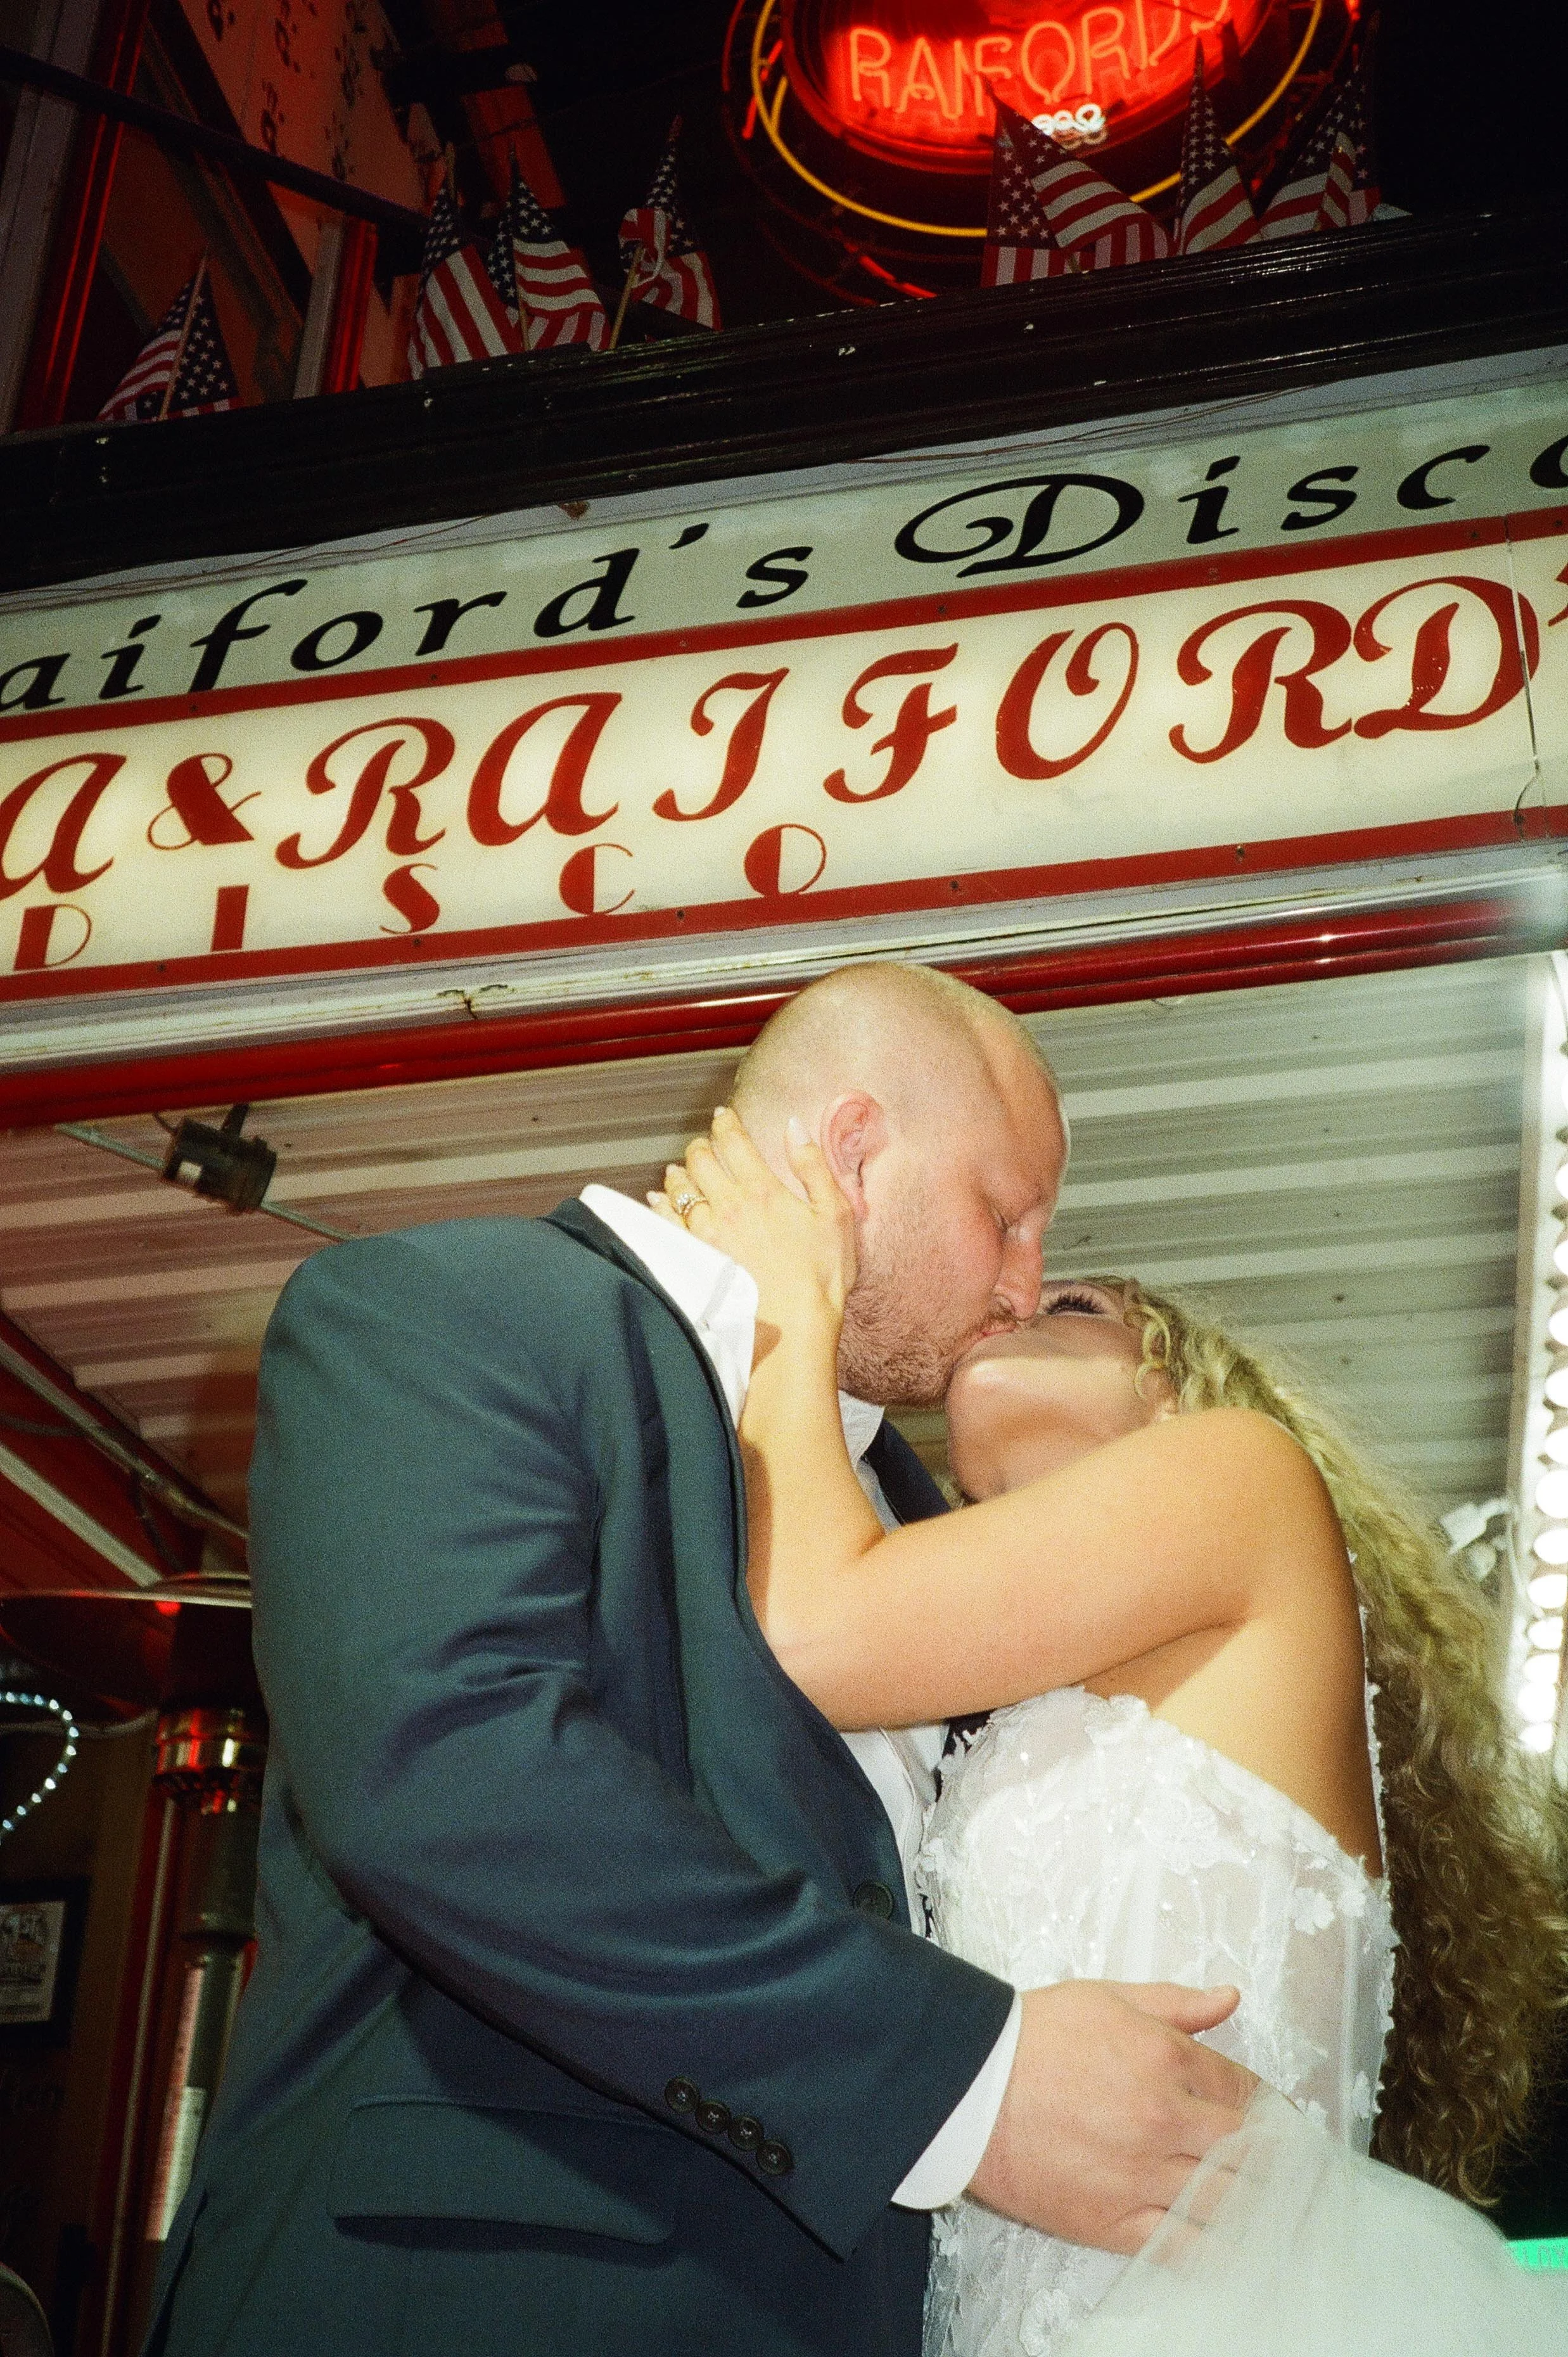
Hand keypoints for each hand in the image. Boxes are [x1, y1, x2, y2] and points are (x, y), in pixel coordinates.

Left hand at [652, 1108, 857, 1325]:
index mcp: (763, 1189)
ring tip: (680, 1169)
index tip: (724, 1116)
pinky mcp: (694, 1258)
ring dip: (679, 1173)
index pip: (734, 1141)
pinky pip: (666, 1222)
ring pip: (679, 1187)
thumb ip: (813, 1166)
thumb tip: (794, 1126)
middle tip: (704, 1144)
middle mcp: (728, 1205)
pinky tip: (658, 1200)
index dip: (726, 1122)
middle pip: (700, 1159)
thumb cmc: (821, 1274)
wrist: (794, 1326)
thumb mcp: (835, 1214)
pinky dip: (660, 1206)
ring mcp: (707, 1233)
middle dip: (700, 1145)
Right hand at [969, 1981, 1256, 2253]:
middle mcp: (1162, 2120)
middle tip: (1285, 2164)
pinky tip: (1228, 2241)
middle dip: (1273, 2157)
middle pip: (1246, 2150)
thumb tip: (1229, 1998)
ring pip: (1224, 2201)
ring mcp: (1141, 2176)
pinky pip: (1182, 2246)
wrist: (967, 2089)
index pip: (1244, 2090)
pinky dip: (1213, 2246)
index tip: (1277, 2116)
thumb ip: (1176, 2004)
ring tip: (1264, 2202)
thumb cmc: (1032, 2038)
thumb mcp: (1107, 1998)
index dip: (1269, 2105)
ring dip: (1254, 2202)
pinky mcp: (1113, 2222)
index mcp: (1165, 2059)